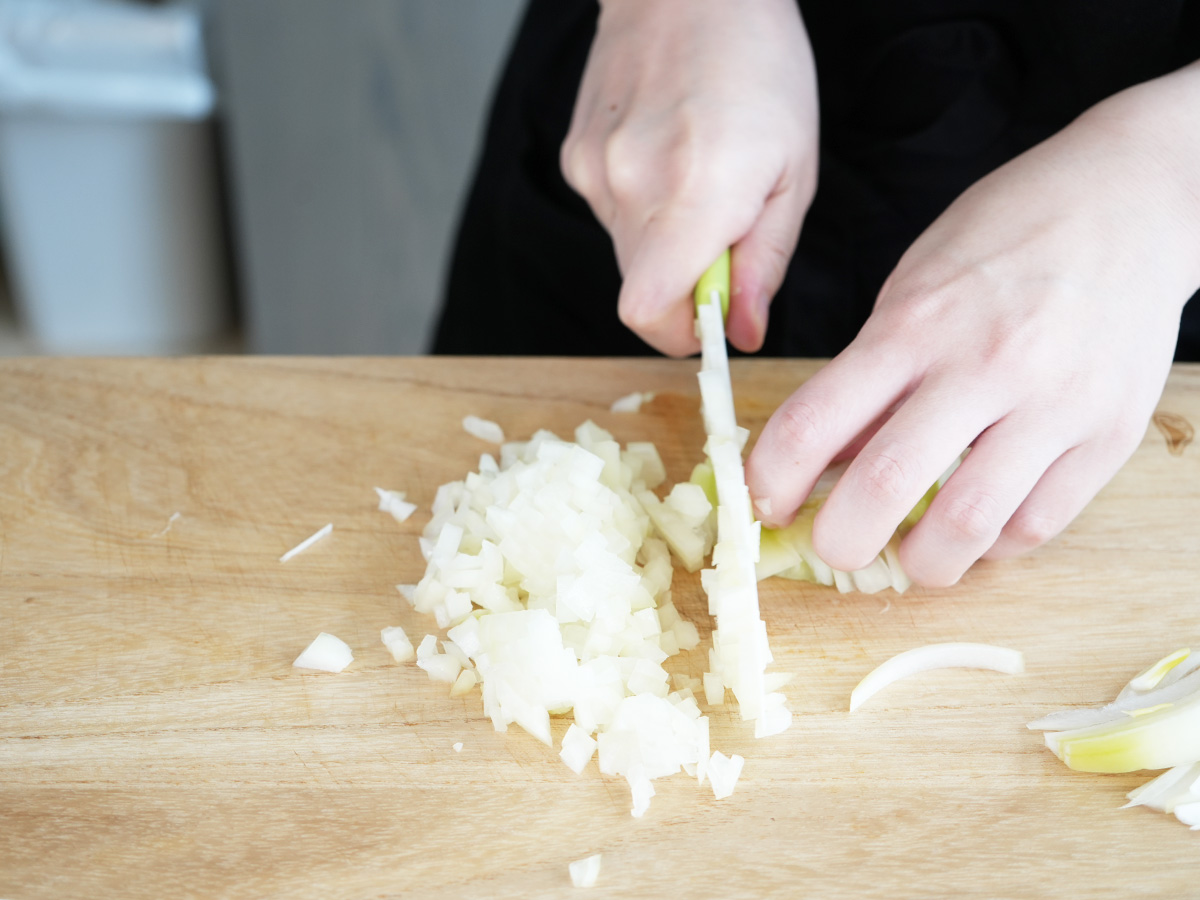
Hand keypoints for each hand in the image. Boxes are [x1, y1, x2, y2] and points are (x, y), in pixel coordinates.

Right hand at [561, 0, 817, 355]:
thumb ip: (766, 263)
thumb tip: (745, 334)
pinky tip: (666, 155)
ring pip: (626, 253)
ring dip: (663, 240)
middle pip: (641, 290)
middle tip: (723, 231)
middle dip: (683, 283)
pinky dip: (640, 206)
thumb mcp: (794, 173)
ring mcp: (595, 171)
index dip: (678, 333)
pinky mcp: (576, 158)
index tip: (711, 318)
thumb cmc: (761, 67)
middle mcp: (632, 186)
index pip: (648, 313)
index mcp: (696, 193)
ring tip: (696, 176)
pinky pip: (611, 214)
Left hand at [746, 62, 1199, 585]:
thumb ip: (871, 375)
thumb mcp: (913, 287)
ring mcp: (1053, 403)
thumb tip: (827, 462)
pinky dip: (993, 545)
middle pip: (885, 486)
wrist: (1132, 200)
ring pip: (969, 525)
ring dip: (922, 562)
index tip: (768, 502)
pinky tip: (977, 528)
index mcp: (913, 324)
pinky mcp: (1109, 434)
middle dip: (840, 541)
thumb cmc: (1005, 238)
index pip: (813, 422)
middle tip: (836, 546)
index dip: (771, 481)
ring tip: (910, 554)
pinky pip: (1037, 524)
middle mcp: (981, 365)